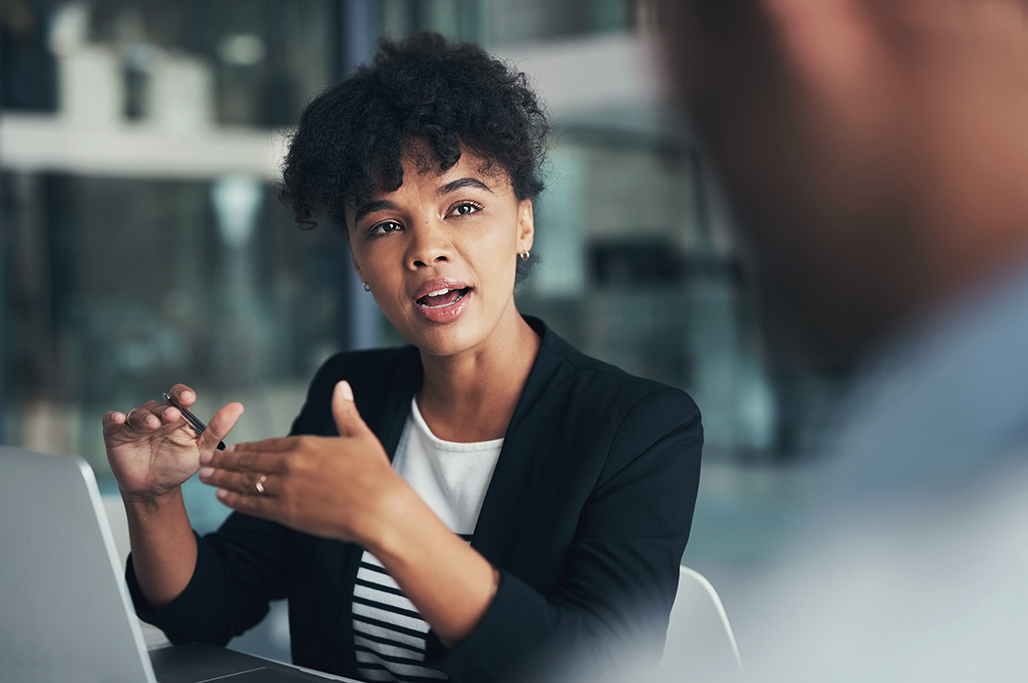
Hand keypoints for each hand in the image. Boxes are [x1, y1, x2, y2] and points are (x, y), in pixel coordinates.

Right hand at [103, 384, 243, 501]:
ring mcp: (135, 425)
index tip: (187, 398)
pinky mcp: (116, 435)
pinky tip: (117, 419)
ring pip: (138, 413)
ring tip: (153, 424)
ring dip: (144, 416)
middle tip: (172, 416)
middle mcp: (156, 416)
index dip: (181, 393)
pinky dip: (113, 418)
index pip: (178, 396)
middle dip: (165, 410)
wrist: (155, 489)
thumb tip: (238, 407)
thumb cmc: (178, 466)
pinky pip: (111, 422)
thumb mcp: (202, 449)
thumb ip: (218, 429)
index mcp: (177, 416)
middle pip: (158, 405)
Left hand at [198, 381, 401, 542]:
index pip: (269, 444)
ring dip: (223, 479)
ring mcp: (286, 489)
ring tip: (205, 477)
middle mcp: (291, 464)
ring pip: (246, 482)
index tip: (232, 447)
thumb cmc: (376, 475)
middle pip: (250, 461)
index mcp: (307, 445)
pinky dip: (235, 501)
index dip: (248, 447)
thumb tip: (341, 386)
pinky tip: (223, 498)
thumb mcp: (361, 437)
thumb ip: (346, 412)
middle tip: (206, 459)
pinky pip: (253, 505)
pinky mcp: (286, 513)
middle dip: (225, 460)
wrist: (379, 509)